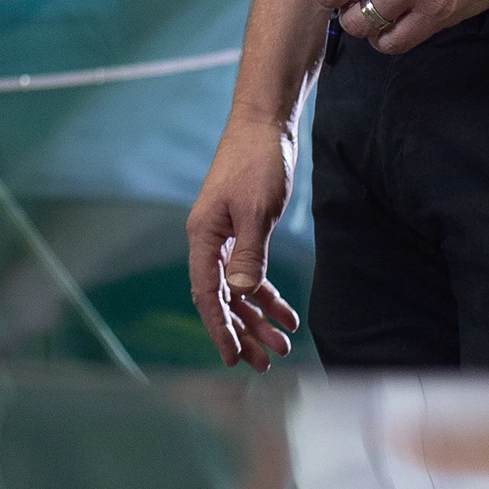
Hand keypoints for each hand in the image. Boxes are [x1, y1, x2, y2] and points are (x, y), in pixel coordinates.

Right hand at [186, 108, 302, 369]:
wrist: (264, 125)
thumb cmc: (257, 162)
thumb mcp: (257, 210)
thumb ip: (249, 253)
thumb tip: (241, 292)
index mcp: (203, 238)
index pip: (207, 294)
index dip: (219, 328)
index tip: (232, 358)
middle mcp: (209, 242)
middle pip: (222, 299)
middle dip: (242, 332)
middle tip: (264, 363)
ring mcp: (226, 238)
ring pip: (237, 290)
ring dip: (258, 318)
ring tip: (281, 345)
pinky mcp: (243, 232)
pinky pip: (251, 272)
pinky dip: (267, 294)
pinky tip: (285, 313)